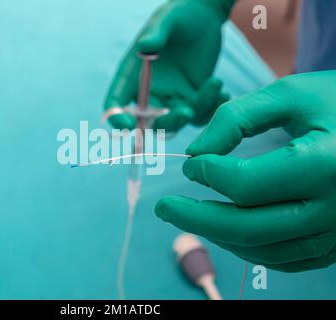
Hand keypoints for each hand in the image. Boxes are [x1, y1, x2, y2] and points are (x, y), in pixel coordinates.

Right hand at [104, 0, 234, 131]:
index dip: (115, 116)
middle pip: (150, 121)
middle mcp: (149, 91)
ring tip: (215, 82)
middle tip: (187, 112)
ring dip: (197, 110)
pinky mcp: (192, 99)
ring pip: (179, 121)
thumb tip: (144, 46)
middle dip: (168, 121)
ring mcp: (171, 98)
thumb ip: (156, 33)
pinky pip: (199, 116)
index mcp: (133, 74)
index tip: (126, 125)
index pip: (116, 101)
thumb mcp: (168, 19)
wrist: (206, 15)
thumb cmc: (180, 14)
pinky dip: (211, 111)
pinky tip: (222, 92)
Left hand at [156, 71, 335, 271]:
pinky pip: (284, 259)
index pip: (246, 184)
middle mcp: (334, 207)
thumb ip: (237, 118)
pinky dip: (247, 247)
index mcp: (325, 164)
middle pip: (248, 227)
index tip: (190, 163)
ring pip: (263, 249)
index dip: (208, 174)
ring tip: (189, 216)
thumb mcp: (291, 94)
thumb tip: (195, 153)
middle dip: (197, 219)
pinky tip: (225, 229)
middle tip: (163, 209)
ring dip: (218, 235)